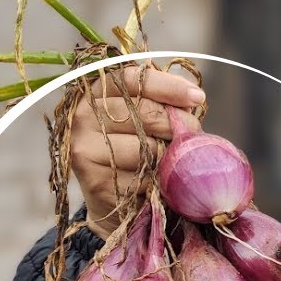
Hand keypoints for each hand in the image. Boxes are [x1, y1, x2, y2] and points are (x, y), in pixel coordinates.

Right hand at [70, 66, 205, 238]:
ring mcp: (85, 147)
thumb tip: (193, 98)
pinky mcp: (94, 179)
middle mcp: (83, 116)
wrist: (114, 200)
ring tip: (173, 161)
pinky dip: (160, 180)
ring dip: (170, 155)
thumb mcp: (145, 122)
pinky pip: (143, 176)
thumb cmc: (136, 153)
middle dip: (178, 124)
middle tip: (193, 134)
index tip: (197, 96)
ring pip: (146, 146)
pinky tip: (159, 183)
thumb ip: (161, 104)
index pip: (132, 80)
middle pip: (144, 112)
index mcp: (95, 93)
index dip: (168, 86)